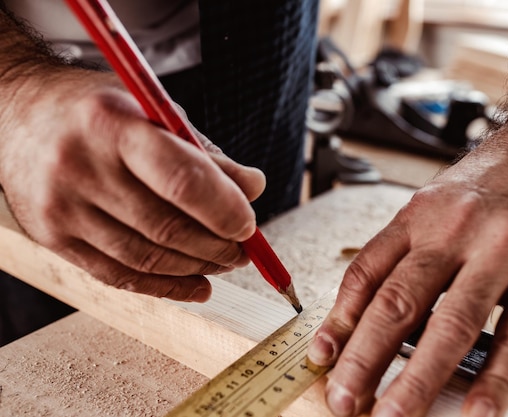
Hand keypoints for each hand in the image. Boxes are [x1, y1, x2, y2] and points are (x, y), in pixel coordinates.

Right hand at [0, 69, 264, 300]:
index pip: (182, 180)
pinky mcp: (52, 238)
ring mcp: (61, 208)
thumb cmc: (96, 110)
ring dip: (197, 267)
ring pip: (146, 258)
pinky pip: (119, 276)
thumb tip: (253, 187)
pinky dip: (165, 287)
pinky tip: (197, 285)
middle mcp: (80, 167)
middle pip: (166, 227)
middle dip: (217, 245)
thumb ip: (203, 153)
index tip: (249, 224)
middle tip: (244, 248)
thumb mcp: (151, 111)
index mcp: (112, 125)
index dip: (225, 209)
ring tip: (225, 262)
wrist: (16, 114)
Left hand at [307, 20, 507, 416]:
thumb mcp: (435, 202)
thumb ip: (406, 251)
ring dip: (419, 378)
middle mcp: (453, 230)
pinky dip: (496, 376)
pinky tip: (477, 408)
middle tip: (343, 400)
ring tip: (394, 416)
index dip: (339, 320)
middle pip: (399, 303)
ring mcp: (503, 248)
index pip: (366, 272)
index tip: (322, 357)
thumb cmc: (492, 179)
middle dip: (364, 359)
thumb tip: (371, 308)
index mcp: (418, 215)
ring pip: (452, 323)